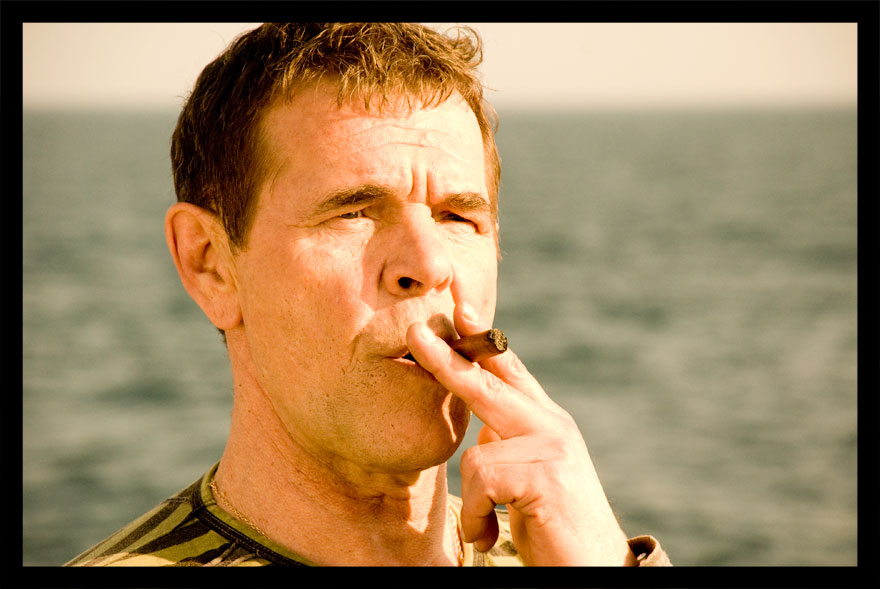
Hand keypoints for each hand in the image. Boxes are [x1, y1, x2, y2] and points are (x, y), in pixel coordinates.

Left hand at [406, 303, 636, 565]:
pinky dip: (478, 516)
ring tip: (487, 528)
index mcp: (545, 421)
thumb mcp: (527, 477)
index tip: (458, 303)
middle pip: (489, 381)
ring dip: (474, 500)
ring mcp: (553, 446)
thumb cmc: (556, 528)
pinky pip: (481, 482)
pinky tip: (493, 535)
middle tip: (415, 330)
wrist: (596, 570)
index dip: (481, 335)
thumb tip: (482, 429)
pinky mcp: (546, 473)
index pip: (508, 368)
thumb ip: (509, 444)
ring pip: (478, 451)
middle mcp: (552, 424)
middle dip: (447, 358)